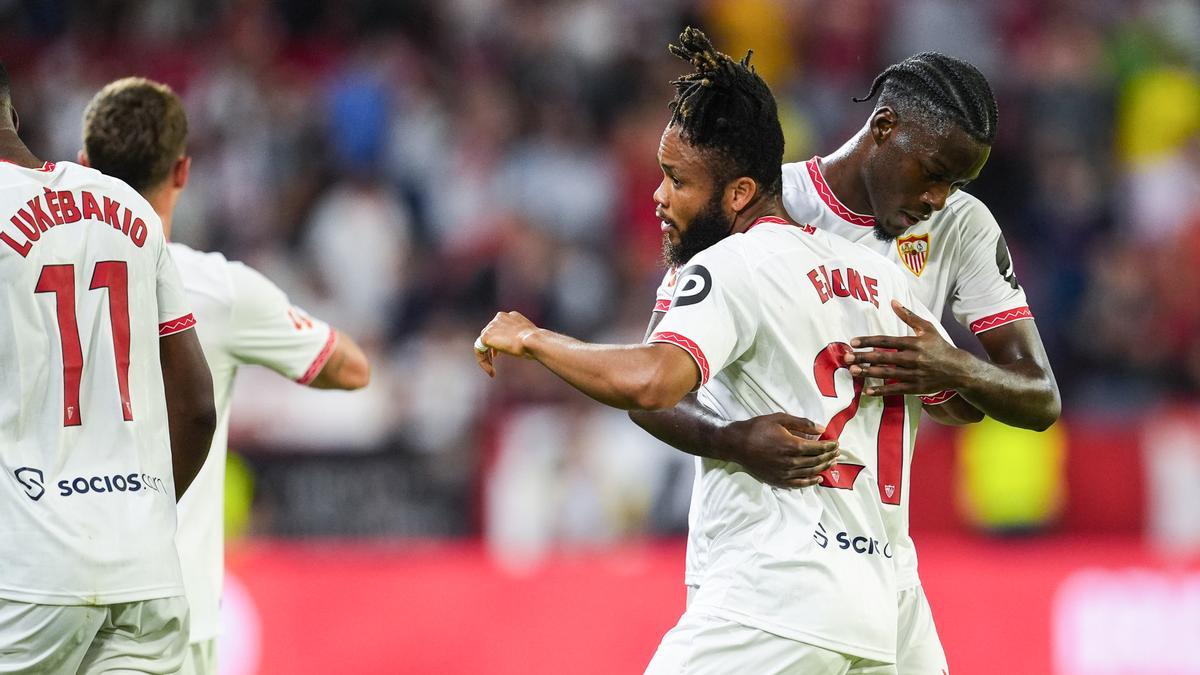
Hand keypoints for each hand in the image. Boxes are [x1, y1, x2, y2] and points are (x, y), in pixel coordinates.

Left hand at [474, 311, 538, 377]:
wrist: (533, 340)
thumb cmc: (536, 343)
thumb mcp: (528, 338)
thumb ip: (519, 337)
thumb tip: (520, 345)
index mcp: (510, 316)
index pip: (498, 327)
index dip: (499, 340)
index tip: (500, 353)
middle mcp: (499, 317)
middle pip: (489, 334)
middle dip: (491, 348)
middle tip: (495, 360)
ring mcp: (491, 326)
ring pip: (483, 342)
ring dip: (487, 357)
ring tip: (492, 370)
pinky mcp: (486, 336)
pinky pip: (479, 350)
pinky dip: (483, 362)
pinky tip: (491, 371)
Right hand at [718, 413, 838, 488]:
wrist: (736, 444)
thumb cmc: (757, 428)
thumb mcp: (779, 419)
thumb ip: (802, 424)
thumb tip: (822, 429)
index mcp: (792, 445)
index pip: (818, 448)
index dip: (829, 446)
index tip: (836, 443)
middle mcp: (791, 462)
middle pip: (816, 461)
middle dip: (829, 456)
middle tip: (838, 452)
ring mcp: (785, 473)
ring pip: (810, 472)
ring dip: (823, 467)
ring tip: (832, 463)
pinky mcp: (778, 481)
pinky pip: (799, 484)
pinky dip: (811, 482)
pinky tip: (818, 479)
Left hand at [844, 299, 967, 395]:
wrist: (959, 370)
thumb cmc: (940, 346)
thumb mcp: (927, 328)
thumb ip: (908, 316)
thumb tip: (893, 301)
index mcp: (914, 343)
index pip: (886, 341)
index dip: (869, 341)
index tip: (853, 342)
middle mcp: (913, 358)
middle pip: (884, 358)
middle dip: (864, 358)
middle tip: (847, 358)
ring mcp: (914, 374)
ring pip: (887, 373)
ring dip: (869, 373)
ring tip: (853, 372)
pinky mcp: (915, 387)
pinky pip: (896, 389)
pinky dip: (881, 390)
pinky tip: (867, 391)